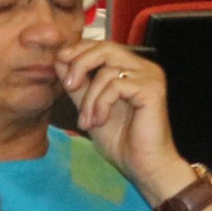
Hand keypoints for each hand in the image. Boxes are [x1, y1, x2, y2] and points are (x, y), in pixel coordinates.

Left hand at [55, 38, 185, 196]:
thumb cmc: (120, 139)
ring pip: (107, 70)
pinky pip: (116, 85)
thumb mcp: (89, 106)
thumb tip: (59, 60)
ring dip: (89, 97)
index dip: (77, 51)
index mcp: (129, 68)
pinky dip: (101, 104)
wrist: (143, 165)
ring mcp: (150, 77)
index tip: (59, 64)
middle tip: (68, 86)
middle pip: (104, 48)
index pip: (100, 45)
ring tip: (87, 120)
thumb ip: (78, 84)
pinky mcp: (153, 89)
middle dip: (79, 65)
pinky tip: (100, 121)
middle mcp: (143, 68)